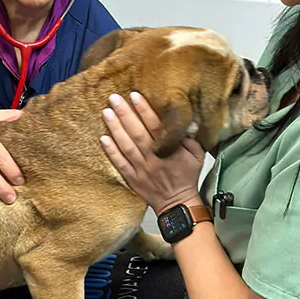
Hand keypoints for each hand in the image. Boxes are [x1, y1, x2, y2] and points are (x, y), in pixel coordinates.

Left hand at [100, 92, 205, 214]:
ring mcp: (141, 169)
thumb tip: (184, 118)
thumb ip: (189, 136)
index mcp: (169, 150)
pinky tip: (103, 138)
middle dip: (125, 114)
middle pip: (137, 133)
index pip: (155, 126)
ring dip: (115, 128)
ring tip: (106, 112)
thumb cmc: (186, 176)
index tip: (135, 95)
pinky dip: (111, 151)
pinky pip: (119, 163)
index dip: (144, 110)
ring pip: (126, 146)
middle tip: (113, 98)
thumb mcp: (196, 154)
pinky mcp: (132, 178)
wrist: (177, 203)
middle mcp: (153, 158)